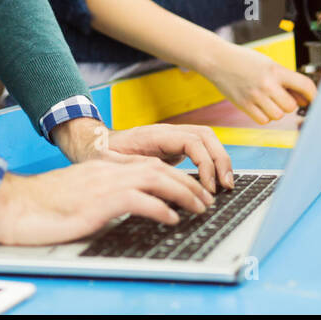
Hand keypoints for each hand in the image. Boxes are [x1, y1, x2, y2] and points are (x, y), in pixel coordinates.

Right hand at [0, 158, 214, 245]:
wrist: (15, 205)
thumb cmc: (42, 206)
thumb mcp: (79, 196)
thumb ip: (102, 196)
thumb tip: (123, 208)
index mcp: (104, 168)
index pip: (148, 165)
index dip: (175, 175)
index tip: (192, 189)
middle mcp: (108, 171)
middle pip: (158, 169)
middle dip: (187, 183)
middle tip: (205, 200)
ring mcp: (103, 184)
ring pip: (155, 179)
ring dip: (182, 193)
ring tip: (199, 208)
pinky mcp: (98, 201)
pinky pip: (138, 200)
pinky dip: (159, 208)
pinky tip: (172, 218)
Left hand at [50, 118, 234, 193]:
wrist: (94, 144)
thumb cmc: (99, 154)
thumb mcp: (109, 162)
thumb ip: (129, 166)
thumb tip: (150, 174)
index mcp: (154, 134)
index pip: (191, 141)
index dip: (204, 163)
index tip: (207, 186)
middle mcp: (167, 132)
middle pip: (205, 136)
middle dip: (220, 159)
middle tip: (226, 186)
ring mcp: (172, 138)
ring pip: (207, 140)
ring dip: (220, 160)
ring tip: (226, 186)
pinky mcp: (174, 147)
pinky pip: (201, 150)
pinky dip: (212, 163)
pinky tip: (214, 183)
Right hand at [200, 40, 316, 124]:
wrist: (218, 60)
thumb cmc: (244, 60)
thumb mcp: (269, 64)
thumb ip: (286, 80)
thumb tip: (304, 99)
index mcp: (276, 70)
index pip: (305, 85)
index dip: (314, 95)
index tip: (315, 100)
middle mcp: (267, 84)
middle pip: (291, 106)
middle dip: (289, 103)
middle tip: (281, 96)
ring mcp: (255, 96)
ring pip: (278, 116)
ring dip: (277, 111)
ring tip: (268, 100)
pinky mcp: (244, 105)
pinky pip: (263, 120)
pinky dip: (264, 116)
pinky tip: (259, 105)